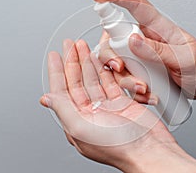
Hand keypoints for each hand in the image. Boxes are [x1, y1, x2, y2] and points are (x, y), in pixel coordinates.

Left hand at [40, 39, 195, 171]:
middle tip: (70, 45)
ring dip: (88, 62)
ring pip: (93, 79)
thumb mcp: (82, 129)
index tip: (54, 56)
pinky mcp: (122, 102)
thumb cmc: (120, 147)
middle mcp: (90, 114)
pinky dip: (104, 70)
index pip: (62, 91)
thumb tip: (46, 98)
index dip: (57, 72)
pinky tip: (99, 60)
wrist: (150, 149)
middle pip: (77, 81)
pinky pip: (110, 82)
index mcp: (77, 121)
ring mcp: (107, 107)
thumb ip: (63, 110)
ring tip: (83, 46)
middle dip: (73, 62)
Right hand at [93, 0, 195, 98]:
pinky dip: (131, 89)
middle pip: (114, 39)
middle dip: (111, 56)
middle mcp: (145, 40)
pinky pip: (125, 78)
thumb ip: (159, 50)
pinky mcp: (140, 71)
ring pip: (116, 62)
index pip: (136, 4)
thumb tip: (132, 40)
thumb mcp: (186, 59)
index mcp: (159, 29)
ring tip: (145, 89)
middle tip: (121, 67)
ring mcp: (141, 56)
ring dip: (125, 79)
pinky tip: (148, 94)